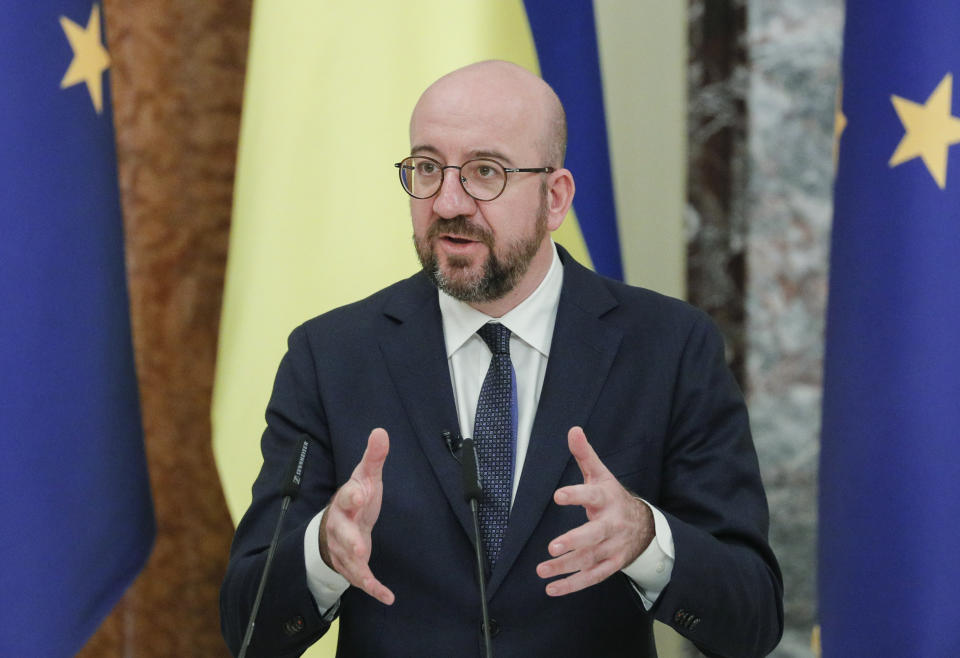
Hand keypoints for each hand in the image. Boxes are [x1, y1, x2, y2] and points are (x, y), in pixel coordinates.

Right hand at [319, 428, 394, 604]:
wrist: (337, 527)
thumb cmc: (356, 500)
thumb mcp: (365, 477)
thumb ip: (374, 458)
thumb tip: (381, 431)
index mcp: (346, 502)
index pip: (347, 497)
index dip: (353, 496)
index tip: (361, 493)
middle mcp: (341, 527)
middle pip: (342, 533)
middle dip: (349, 539)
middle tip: (358, 546)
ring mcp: (344, 549)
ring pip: (348, 559)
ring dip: (357, 567)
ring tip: (365, 572)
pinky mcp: (353, 567)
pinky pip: (362, 579)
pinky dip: (374, 589)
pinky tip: (388, 597)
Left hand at [536, 426, 654, 596]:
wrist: (645, 527)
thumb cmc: (613, 497)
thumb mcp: (601, 474)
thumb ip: (585, 455)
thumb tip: (573, 429)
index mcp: (607, 499)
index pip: (592, 496)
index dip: (577, 495)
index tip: (559, 495)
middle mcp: (611, 525)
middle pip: (594, 535)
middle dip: (574, 541)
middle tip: (552, 546)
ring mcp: (612, 548)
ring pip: (589, 559)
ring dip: (566, 567)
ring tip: (542, 571)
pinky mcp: (610, 565)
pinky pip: (592, 577)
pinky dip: (572, 585)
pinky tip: (552, 588)